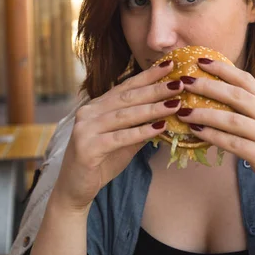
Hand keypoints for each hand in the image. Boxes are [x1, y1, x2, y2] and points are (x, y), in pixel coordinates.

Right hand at [51, 61, 182, 212]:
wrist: (75, 190)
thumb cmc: (101, 163)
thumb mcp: (125, 141)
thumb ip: (140, 126)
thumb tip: (168, 113)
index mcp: (97, 106)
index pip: (126, 87)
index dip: (149, 76)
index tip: (170, 65)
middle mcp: (89, 112)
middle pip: (128, 97)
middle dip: (156, 89)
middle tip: (179, 82)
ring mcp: (85, 129)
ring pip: (125, 115)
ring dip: (153, 108)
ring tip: (175, 103)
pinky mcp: (87, 147)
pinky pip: (119, 137)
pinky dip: (141, 132)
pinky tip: (160, 127)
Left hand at [177, 59, 254, 220]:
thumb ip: (252, 113)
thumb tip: (218, 100)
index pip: (247, 80)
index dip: (223, 69)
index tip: (200, 61)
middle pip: (237, 95)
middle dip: (208, 86)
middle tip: (185, 81)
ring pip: (232, 119)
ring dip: (204, 113)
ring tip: (183, 110)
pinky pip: (233, 143)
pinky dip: (213, 136)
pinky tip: (196, 132)